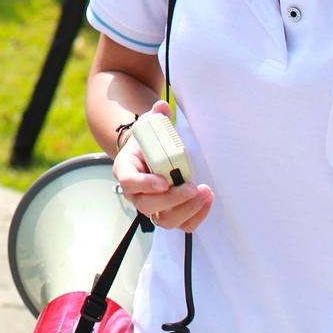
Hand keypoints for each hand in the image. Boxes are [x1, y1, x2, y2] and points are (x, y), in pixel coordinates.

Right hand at [113, 101, 213, 231]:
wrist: (149, 156)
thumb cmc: (148, 144)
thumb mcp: (149, 128)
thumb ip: (156, 118)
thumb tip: (162, 108)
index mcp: (125, 170)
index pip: (129, 182)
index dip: (145, 184)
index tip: (163, 182)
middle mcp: (136, 194)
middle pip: (148, 205)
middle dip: (172, 199)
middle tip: (191, 186)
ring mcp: (152, 207)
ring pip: (165, 220)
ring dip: (186, 209)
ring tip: (203, 192)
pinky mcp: (168, 214)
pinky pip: (181, 224)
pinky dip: (196, 216)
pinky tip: (207, 200)